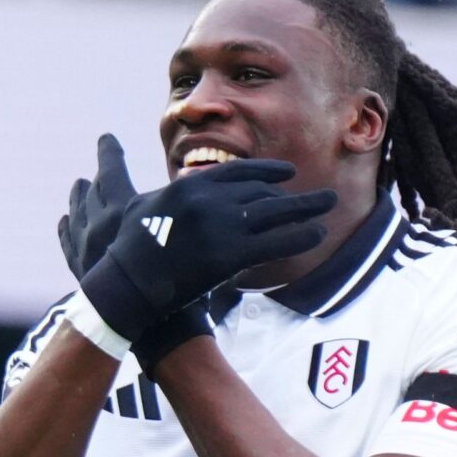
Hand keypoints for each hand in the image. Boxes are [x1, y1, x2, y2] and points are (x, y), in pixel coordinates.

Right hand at [68, 133, 337, 357]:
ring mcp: (221, 226)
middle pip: (261, 191)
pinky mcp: (230, 254)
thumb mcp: (146, 211)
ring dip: (307, 207)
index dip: (267, 171)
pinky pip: (276, 241)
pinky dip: (301, 236)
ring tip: (329, 204)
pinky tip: (317, 234)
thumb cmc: (129, 252)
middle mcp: (209, 199)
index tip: (287, 173)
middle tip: (316, 195)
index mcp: (189, 186)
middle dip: (291, 194)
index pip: (238, 172)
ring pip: (275, 211)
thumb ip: (173, 199)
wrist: (126, 285)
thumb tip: (186, 195)